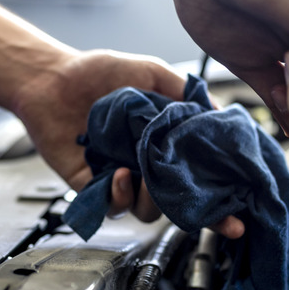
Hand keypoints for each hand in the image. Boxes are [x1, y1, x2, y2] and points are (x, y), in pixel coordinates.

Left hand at [11, 49, 245, 238]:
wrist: (52, 78)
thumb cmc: (99, 73)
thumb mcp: (151, 73)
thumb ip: (185, 93)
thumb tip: (220, 112)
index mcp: (167, 144)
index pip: (199, 178)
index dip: (220, 199)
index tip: (236, 216)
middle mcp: (147, 165)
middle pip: (179, 202)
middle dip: (193, 211)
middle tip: (194, 197)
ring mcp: (122, 178)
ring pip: (149, 210)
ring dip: (152, 199)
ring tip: (144, 175)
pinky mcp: (93, 187)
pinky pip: (113, 207)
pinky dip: (120, 195)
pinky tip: (118, 172)